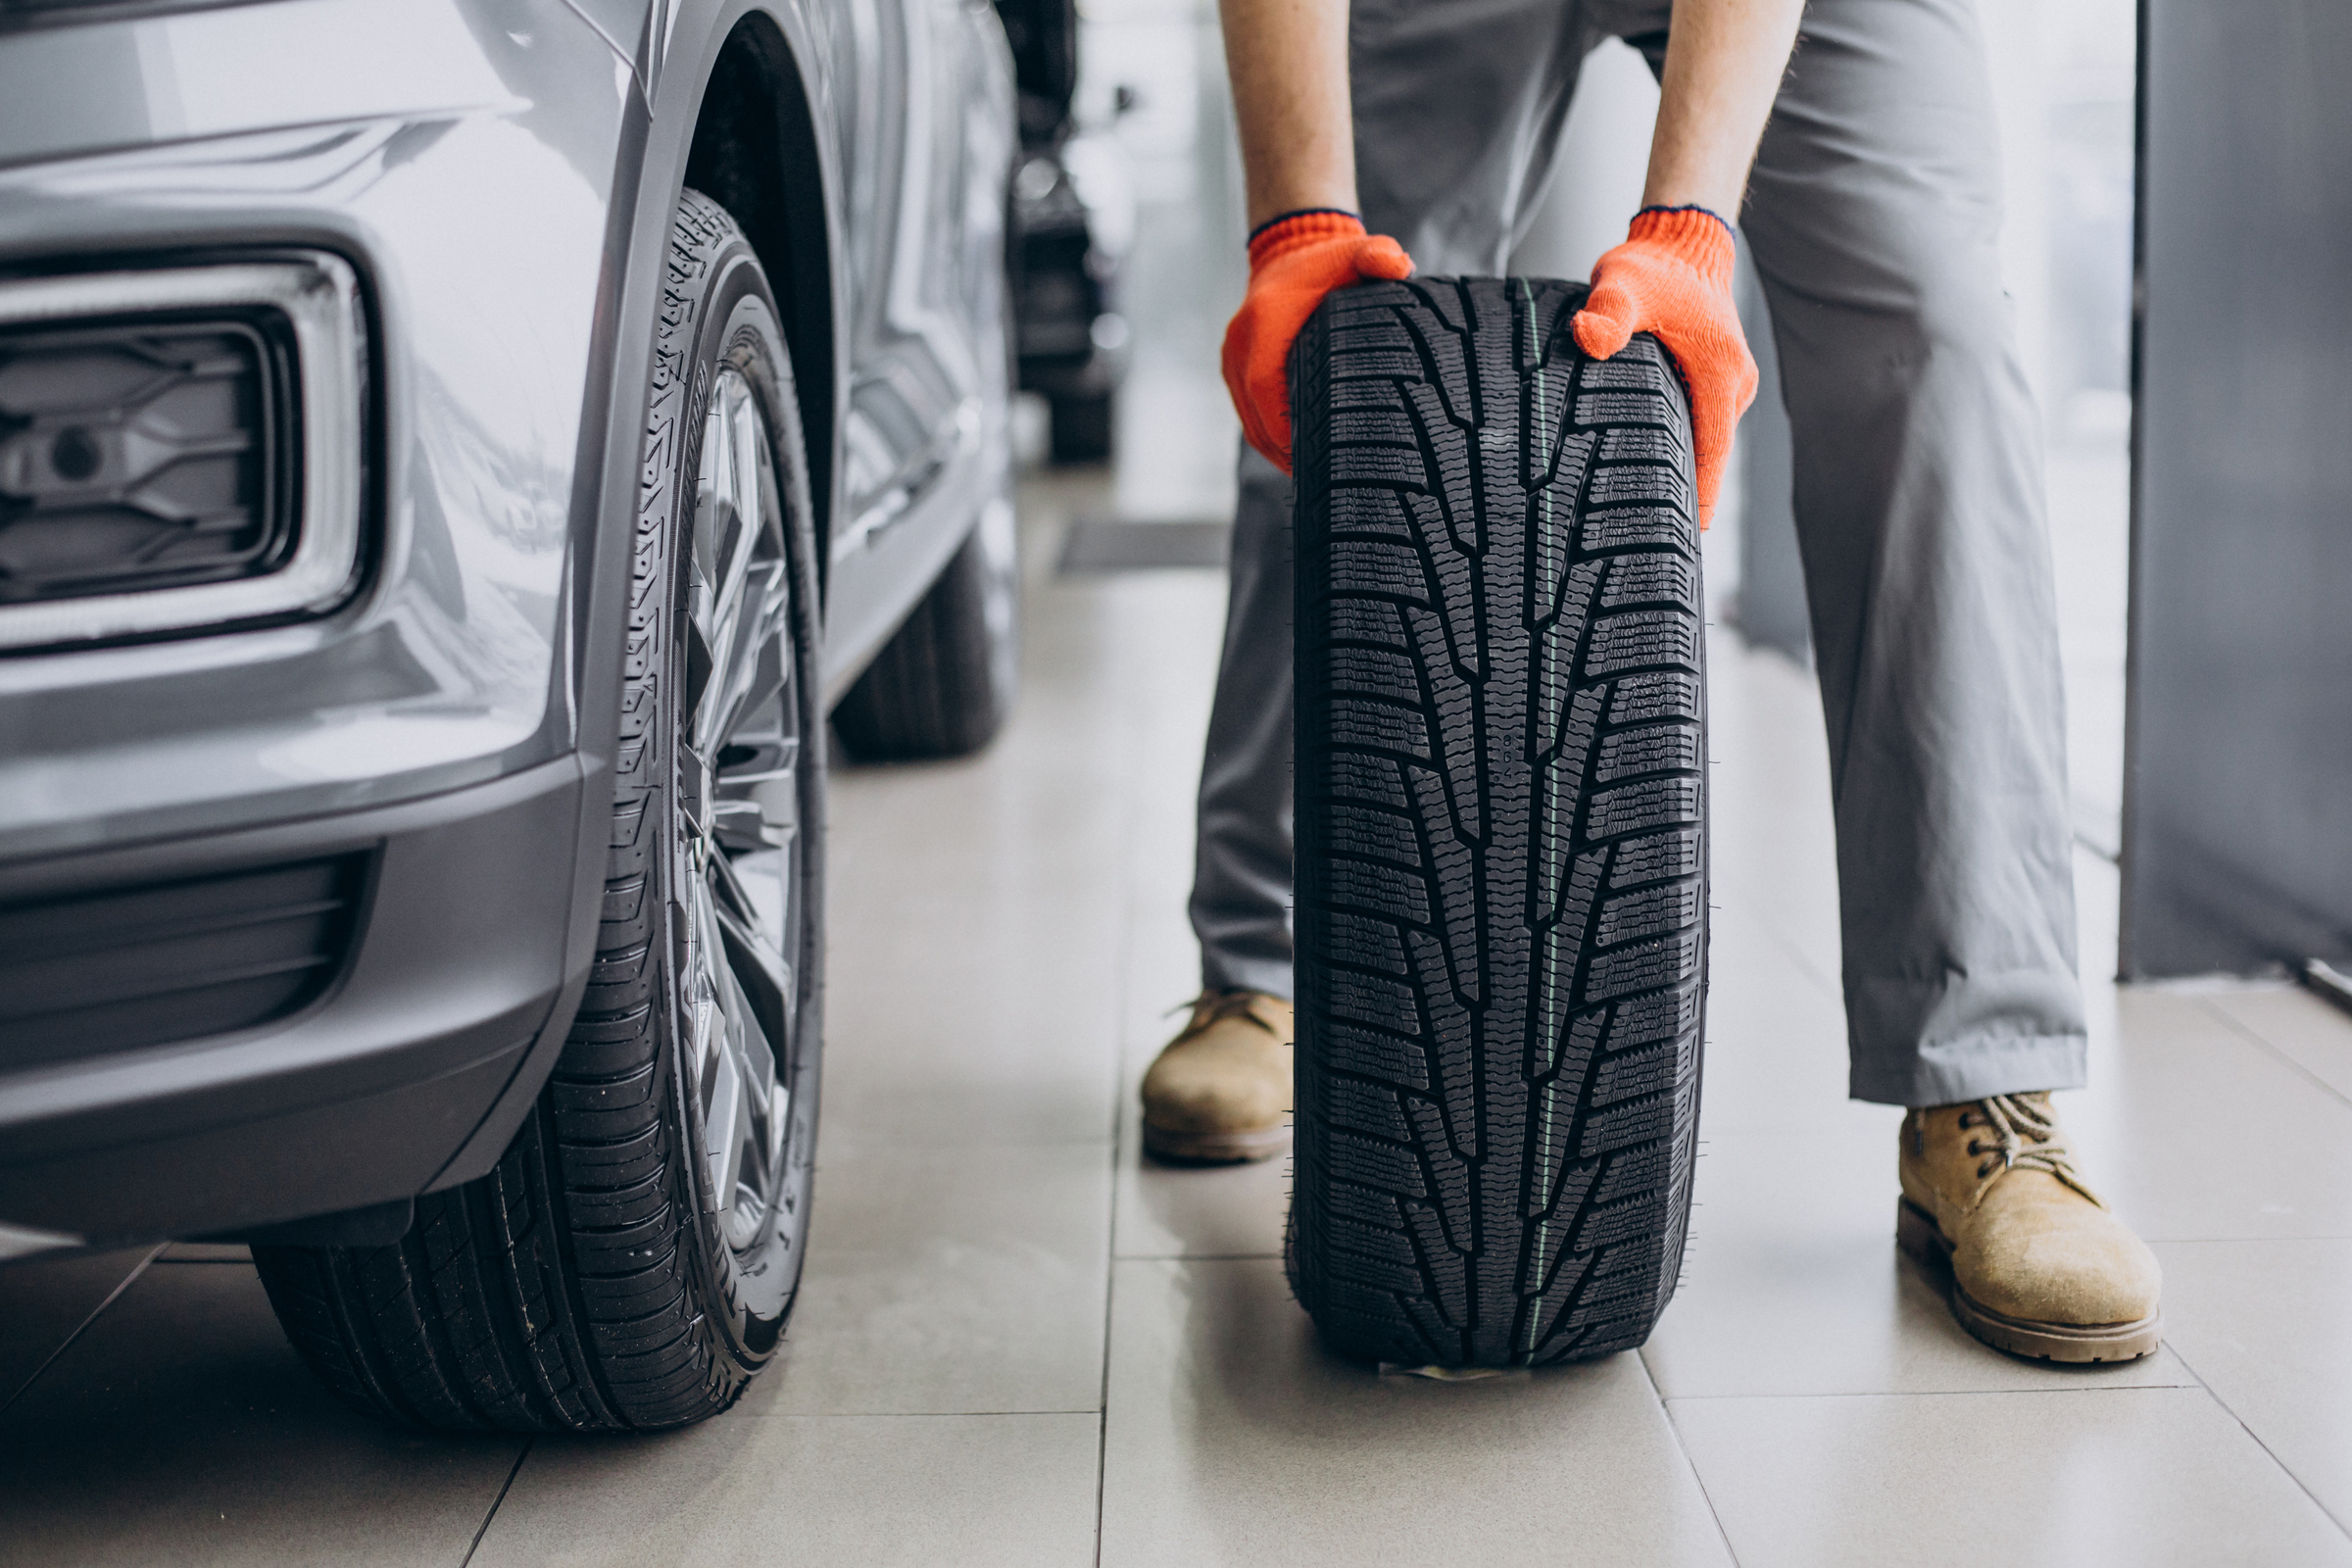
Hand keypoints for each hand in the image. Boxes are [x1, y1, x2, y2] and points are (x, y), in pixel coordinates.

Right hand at [1221, 211, 1413, 473]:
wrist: (1289, 250)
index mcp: (1264, 323)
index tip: (1310, 457)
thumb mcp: (1357, 253)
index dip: (1284, 430)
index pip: (1266, 390)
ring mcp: (1233, 358)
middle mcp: (1240, 343)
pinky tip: (1296, 456)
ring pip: (1249, 421)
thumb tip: (1399, 266)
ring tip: (1310, 476)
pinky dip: (1269, 436)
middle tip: (1320, 479)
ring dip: (1275, 451)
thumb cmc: (1329, 263)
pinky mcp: (1234, 368)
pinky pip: (1248, 412)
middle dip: (1283, 453)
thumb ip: (1379, 255)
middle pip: (1255, 417)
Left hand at [1572, 206, 1757, 526]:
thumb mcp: (1623, 284)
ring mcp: (1728, 385)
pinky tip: (1644, 465)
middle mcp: (1734, 385)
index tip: (1680, 536)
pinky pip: (1698, 424)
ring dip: (1677, 467)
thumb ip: (1608, 313)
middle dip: (1680, 492)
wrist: (1681, 243)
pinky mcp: (1714, 383)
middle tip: (1643, 535)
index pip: (1711, 452)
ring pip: (1703, 440)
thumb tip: (1590, 337)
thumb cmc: (1654, 266)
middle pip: (1708, 455)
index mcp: (1721, 373)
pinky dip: (1676, 443)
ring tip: (1638, 510)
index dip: (1696, 497)